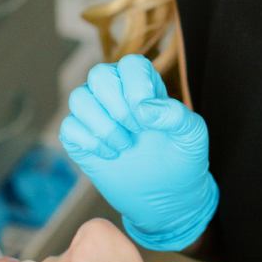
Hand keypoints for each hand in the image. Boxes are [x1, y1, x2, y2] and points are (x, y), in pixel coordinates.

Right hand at [59, 54, 218, 250]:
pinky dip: (90, 142)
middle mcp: (117, 92)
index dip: (135, 88)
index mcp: (145, 84)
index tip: (146, 119)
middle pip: (99, 75)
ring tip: (124, 146)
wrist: (167, 197)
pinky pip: (69, 128)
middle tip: (136, 132)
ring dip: (103, 126)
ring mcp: (96, 115)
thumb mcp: (192, 136)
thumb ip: (176, 115)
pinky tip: (110, 155)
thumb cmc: (182, 159)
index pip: (131, 64)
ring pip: (79, 98)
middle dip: (116, 106)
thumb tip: (143, 109)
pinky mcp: (81, 139)